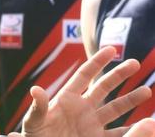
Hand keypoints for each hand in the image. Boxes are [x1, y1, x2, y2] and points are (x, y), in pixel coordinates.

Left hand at [8, 47, 151, 136]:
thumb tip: (35, 90)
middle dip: (119, 75)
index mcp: (66, 99)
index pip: (84, 75)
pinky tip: (144, 125)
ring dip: (130, 100)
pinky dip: (132, 130)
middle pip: (103, 87)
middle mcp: (82, 108)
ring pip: (115, 109)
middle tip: (135, 63)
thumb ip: (38, 108)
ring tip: (146, 91)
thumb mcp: (34, 122)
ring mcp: (91, 124)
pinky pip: (118, 133)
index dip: (97, 62)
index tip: (111, 49)